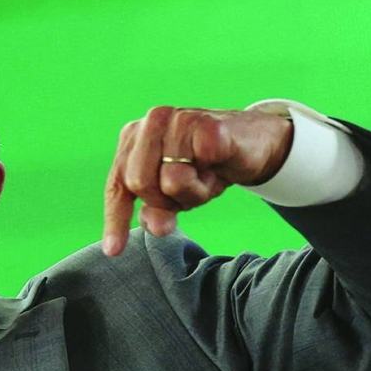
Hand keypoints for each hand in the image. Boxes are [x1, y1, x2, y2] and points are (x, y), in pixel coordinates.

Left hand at [103, 106, 291, 255]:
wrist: (256, 142)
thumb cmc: (208, 168)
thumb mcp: (177, 196)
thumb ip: (158, 212)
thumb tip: (157, 228)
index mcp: (134, 139)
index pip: (118, 184)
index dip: (115, 220)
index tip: (114, 251)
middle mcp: (150, 123)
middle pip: (140, 184)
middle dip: (166, 200)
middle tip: (190, 188)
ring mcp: (176, 119)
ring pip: (170, 180)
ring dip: (194, 190)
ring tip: (206, 175)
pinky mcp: (204, 123)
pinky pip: (198, 170)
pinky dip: (211, 178)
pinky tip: (218, 163)